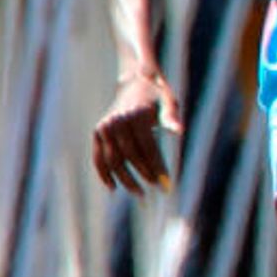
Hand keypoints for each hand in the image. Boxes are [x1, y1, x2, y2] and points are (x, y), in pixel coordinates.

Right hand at [91, 71, 181, 193]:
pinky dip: (104, 173)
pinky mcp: (97, 132)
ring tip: (139, 193)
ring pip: (113, 159)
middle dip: (143, 175)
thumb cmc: (157, 96)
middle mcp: (118, 120)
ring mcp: (105, 126)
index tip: (166, 184)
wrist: (134, 84)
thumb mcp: (169, 101)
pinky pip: (98, 157)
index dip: (156, 167)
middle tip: (156, 189)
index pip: (148, 147)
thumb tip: (179, 131)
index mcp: (137, 115)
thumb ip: (171, 117)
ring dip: (125, 179)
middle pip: (130, 155)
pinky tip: (113, 188)